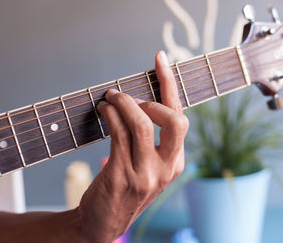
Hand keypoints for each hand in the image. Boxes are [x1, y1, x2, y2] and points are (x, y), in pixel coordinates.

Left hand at [78, 51, 188, 241]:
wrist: (102, 224)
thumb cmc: (124, 188)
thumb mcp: (147, 167)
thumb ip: (151, 140)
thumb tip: (138, 99)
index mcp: (175, 162)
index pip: (180, 117)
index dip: (170, 84)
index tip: (160, 58)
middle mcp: (166, 168)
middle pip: (173, 120)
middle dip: (150, 98)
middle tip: (127, 96)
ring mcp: (146, 174)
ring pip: (142, 124)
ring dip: (123, 103)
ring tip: (110, 98)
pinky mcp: (123, 176)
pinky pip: (119, 134)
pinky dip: (110, 115)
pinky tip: (103, 111)